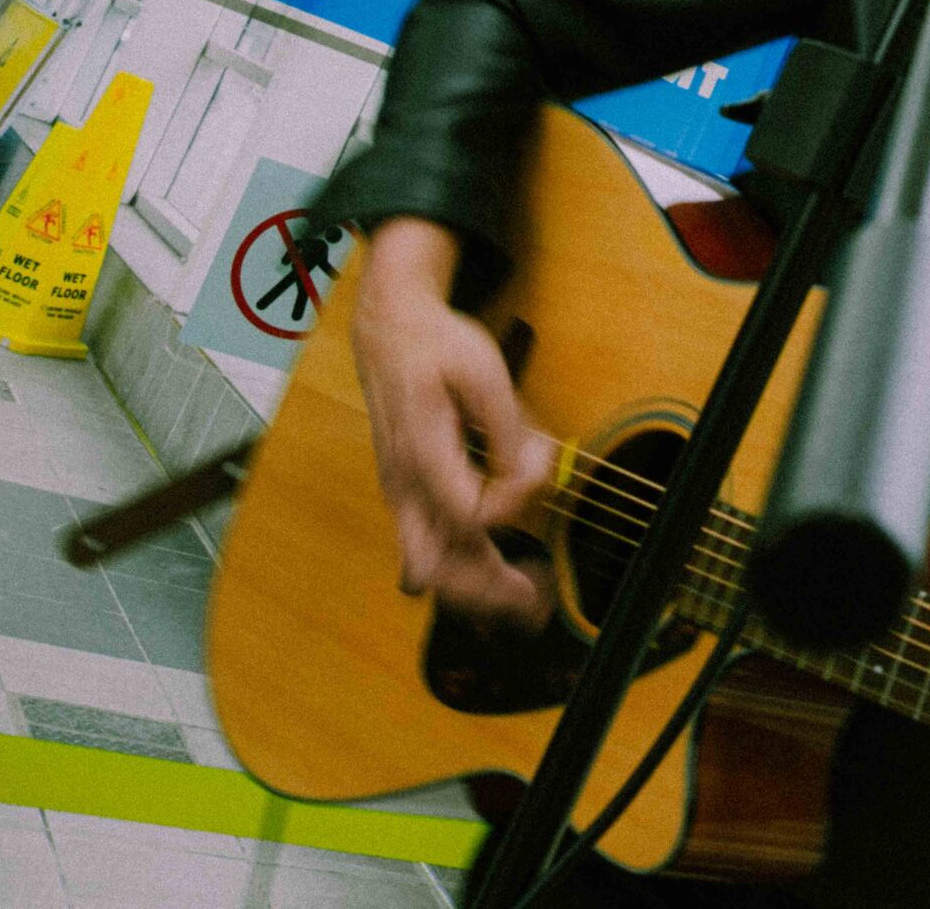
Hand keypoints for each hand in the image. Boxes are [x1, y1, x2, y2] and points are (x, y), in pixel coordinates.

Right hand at [351, 217, 553, 626]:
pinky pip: (428, 553)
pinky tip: (500, 573)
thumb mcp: (482, 370)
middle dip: (485, 590)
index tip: (539, 458)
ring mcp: (402, 497)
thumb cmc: (437, 346)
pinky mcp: (409, 498)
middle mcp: (404, 486)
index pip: (467, 513)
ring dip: (474, 590)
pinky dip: (462, 572)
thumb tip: (528, 470)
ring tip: (526, 596)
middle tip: (536, 596)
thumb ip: (506, 427)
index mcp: (421, 453)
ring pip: (428, 571)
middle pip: (436, 568)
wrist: (389, 331)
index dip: (512, 503)